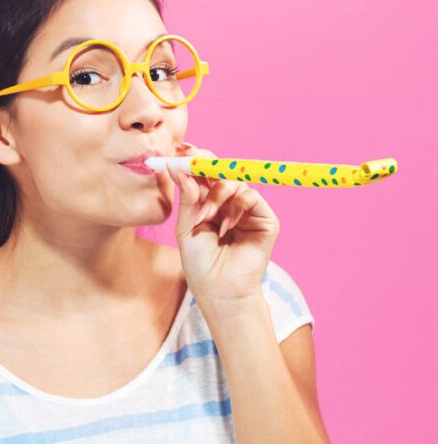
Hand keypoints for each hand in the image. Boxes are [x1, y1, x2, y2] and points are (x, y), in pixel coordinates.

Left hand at [168, 140, 280, 314]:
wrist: (220, 293)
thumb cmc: (201, 265)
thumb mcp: (186, 228)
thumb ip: (187, 198)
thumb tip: (179, 169)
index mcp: (209, 203)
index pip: (204, 174)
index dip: (193, 160)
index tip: (180, 150)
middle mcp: (229, 203)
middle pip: (221, 170)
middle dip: (205, 163)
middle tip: (190, 159)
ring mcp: (248, 210)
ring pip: (234, 181)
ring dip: (216, 194)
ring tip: (206, 217)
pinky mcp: (265, 219)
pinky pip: (251, 196)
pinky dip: (236, 207)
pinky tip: (225, 226)